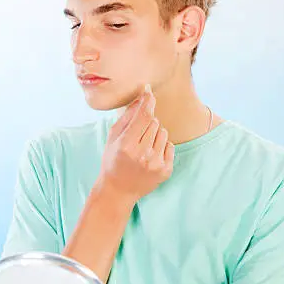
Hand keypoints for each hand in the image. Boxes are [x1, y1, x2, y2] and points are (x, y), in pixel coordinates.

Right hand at [98, 85, 174, 203]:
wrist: (118, 191)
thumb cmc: (113, 161)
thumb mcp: (113, 137)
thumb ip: (128, 116)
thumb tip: (141, 97)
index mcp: (126, 146)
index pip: (144, 116)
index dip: (147, 101)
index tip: (149, 92)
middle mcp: (142, 155)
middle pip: (155, 122)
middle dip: (148, 124)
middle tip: (138, 135)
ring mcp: (156, 164)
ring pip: (164, 133)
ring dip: (155, 135)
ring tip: (144, 147)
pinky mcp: (166, 171)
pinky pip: (170, 146)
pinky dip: (162, 147)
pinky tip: (151, 156)